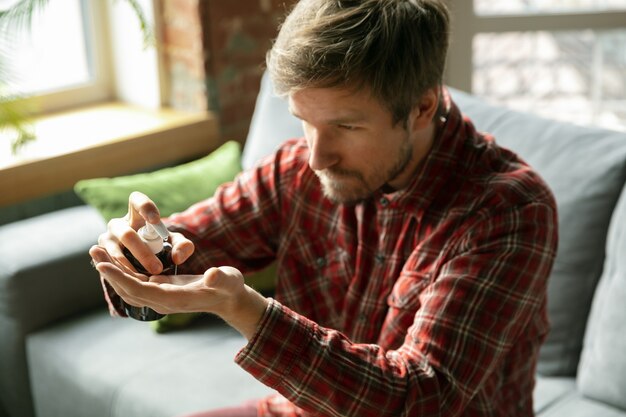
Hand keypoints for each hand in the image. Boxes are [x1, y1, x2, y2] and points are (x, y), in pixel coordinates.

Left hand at [90, 246, 268, 339]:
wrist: (228, 298)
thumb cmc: (228, 287)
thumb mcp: (229, 280)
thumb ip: (220, 278)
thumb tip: (210, 275)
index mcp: (175, 299)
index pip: (141, 290)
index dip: (121, 278)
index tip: (103, 264)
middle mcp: (163, 301)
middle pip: (128, 289)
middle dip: (110, 272)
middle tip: (94, 250)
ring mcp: (160, 297)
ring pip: (129, 287)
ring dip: (112, 271)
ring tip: (97, 251)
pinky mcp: (160, 290)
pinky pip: (135, 283)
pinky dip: (122, 272)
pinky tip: (113, 258)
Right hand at [96, 191, 193, 274]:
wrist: (141, 261)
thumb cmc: (160, 245)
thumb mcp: (175, 244)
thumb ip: (183, 246)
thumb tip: (177, 257)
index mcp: (136, 213)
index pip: (137, 201)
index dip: (145, 208)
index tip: (156, 221)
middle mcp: (118, 224)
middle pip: (127, 234)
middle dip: (142, 252)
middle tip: (158, 268)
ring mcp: (106, 239)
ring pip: (115, 252)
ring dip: (131, 266)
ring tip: (146, 278)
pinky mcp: (101, 255)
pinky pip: (109, 265)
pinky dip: (123, 274)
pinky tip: (135, 282)